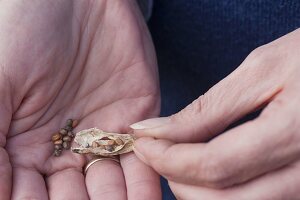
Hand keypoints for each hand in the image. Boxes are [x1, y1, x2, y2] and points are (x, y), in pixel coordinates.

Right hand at [0, 1, 160, 198]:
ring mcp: (102, 136)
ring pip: (110, 187)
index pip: (32, 196)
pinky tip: (142, 199)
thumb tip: (0, 194)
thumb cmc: (24, 31)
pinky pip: (141, 160)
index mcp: (26, 147)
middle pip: (74, 198)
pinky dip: (144, 183)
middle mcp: (66, 148)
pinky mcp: (135, 121)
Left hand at [131, 29, 299, 199]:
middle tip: (157, 154)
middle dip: (178, 182)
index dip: (169, 159)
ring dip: (198, 192)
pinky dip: (223, 191)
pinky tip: (208, 169)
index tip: (143, 143)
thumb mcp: (260, 71)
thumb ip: (209, 108)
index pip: (214, 165)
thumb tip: (158, 130)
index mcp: (295, 133)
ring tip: (178, 162)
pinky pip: (257, 199)